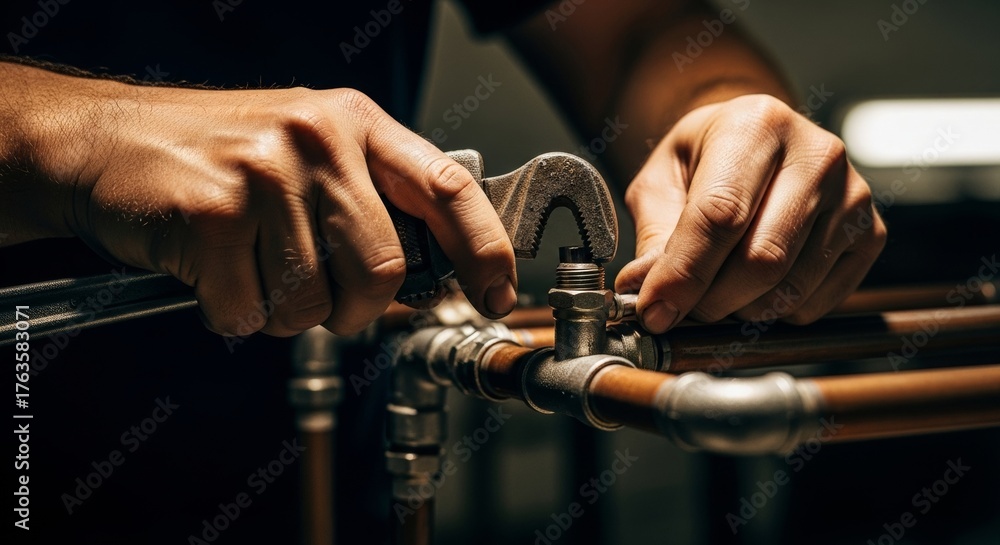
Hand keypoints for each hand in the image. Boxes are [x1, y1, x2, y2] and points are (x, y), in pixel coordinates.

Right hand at [38, 82, 516, 335]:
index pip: (447, 188)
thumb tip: (432, 270)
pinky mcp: (213, 213)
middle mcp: (318, 140)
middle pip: (383, 270)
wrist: (104, 140)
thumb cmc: (216, 152)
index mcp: (355, 123)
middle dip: (357, 311)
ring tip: (252, 271)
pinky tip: (212, 273)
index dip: (484, 249)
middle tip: (326, 303)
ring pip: (313, 304)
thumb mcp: (308, 148)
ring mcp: (265, 172)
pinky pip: (249, 312)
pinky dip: (233, 314)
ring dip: (284, 312)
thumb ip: (370, 196)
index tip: (498, 293)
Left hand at [616, 94, 885, 332]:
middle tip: (680, 307)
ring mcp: (853, 196)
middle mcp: (817, 154)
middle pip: (762, 259)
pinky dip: (774, 313)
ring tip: (716, 289)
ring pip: (789, 289)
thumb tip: (643, 288)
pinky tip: (756, 286)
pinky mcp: (871, 234)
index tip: (654, 311)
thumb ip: (653, 234)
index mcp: (757, 125)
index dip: (684, 273)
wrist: (757, 144)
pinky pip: (815, 303)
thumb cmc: (704, 161)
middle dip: (710, 301)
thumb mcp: (661, 181)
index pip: (721, 214)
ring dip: (739, 311)